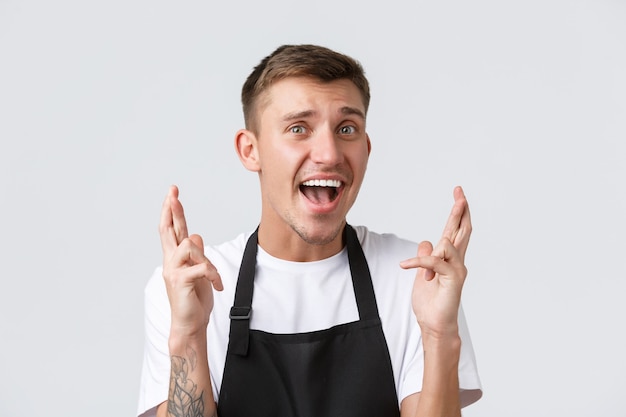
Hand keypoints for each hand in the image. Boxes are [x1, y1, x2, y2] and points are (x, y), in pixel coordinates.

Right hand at [159, 185, 222, 337]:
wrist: (190, 324)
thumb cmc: (194, 299)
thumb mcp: (198, 272)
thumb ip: (195, 254)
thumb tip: (196, 235)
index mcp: (175, 258)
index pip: (171, 230)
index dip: (171, 211)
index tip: (173, 193)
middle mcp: (170, 261)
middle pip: (169, 230)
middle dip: (172, 210)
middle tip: (173, 192)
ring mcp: (173, 271)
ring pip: (190, 245)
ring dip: (206, 259)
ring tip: (213, 276)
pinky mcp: (180, 281)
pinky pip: (202, 266)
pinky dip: (213, 274)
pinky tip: (217, 285)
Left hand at [400, 186, 471, 338]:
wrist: (434, 325)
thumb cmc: (431, 302)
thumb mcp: (423, 274)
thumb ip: (427, 256)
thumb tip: (427, 241)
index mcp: (450, 258)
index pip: (455, 230)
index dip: (457, 213)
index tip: (458, 194)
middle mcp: (457, 261)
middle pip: (461, 231)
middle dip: (460, 211)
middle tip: (460, 193)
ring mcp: (457, 270)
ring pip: (448, 243)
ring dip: (432, 249)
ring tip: (413, 264)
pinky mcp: (453, 280)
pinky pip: (435, 261)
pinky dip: (419, 261)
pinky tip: (405, 265)